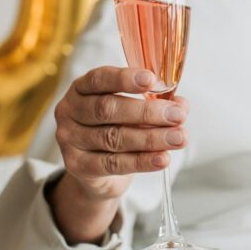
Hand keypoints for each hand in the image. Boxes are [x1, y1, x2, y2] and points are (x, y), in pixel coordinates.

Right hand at [54, 66, 188, 202]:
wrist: (93, 171)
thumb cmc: (113, 129)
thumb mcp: (130, 112)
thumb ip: (153, 103)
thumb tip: (181, 105)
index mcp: (80, 89)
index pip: (99, 79)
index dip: (124, 79)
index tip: (152, 80)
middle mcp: (69, 111)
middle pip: (107, 109)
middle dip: (147, 112)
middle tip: (177, 115)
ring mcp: (70, 139)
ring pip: (114, 138)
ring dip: (151, 138)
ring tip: (178, 137)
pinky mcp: (77, 166)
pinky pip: (113, 164)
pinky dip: (142, 161)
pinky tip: (162, 158)